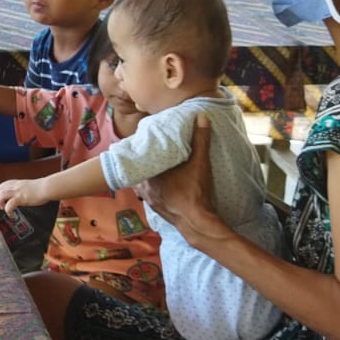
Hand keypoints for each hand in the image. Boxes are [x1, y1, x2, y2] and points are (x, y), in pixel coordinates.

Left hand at [0, 178, 46, 213]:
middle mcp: (15, 187)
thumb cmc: (42, 187)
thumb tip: (26, 194)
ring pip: (1, 195)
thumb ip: (25, 189)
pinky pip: (9, 205)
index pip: (3, 184)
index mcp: (17, 183)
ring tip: (2, 208)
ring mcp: (17, 192)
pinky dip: (8, 210)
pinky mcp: (20, 198)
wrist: (47, 187)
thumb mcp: (30, 186)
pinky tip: (11, 214)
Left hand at [136, 115, 230, 245]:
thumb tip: (201, 117)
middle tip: (149, 149)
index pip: (138, 155)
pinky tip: (158, 183)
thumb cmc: (195, 191)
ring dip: (146, 173)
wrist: (196, 222)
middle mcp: (144, 184)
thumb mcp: (200, 162)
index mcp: (150, 171)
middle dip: (143, 159)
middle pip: (139, 167)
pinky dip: (150, 186)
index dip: (140, 146)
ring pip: (141, 181)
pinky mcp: (154, 207)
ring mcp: (148, 197)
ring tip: (152, 164)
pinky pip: (147, 192)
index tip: (143, 138)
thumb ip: (200, 139)